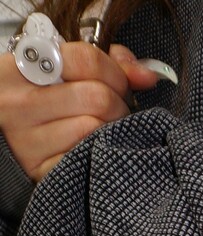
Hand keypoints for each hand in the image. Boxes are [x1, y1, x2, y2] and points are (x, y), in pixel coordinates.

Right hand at [0, 42, 167, 181]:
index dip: (115, 73)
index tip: (120, 84)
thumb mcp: (71, 70)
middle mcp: (18, 102)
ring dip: (112, 131)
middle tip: (114, 112)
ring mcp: (26, 140)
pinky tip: (96, 149)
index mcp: (22, 67)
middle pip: (97, 98)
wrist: (25, 133)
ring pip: (94, 129)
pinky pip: (88, 158)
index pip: (85, 60)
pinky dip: (100, 153)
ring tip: (104, 129)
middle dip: (118, 105)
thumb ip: (111, 64)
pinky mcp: (40, 170)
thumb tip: (147, 76)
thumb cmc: (53, 97)